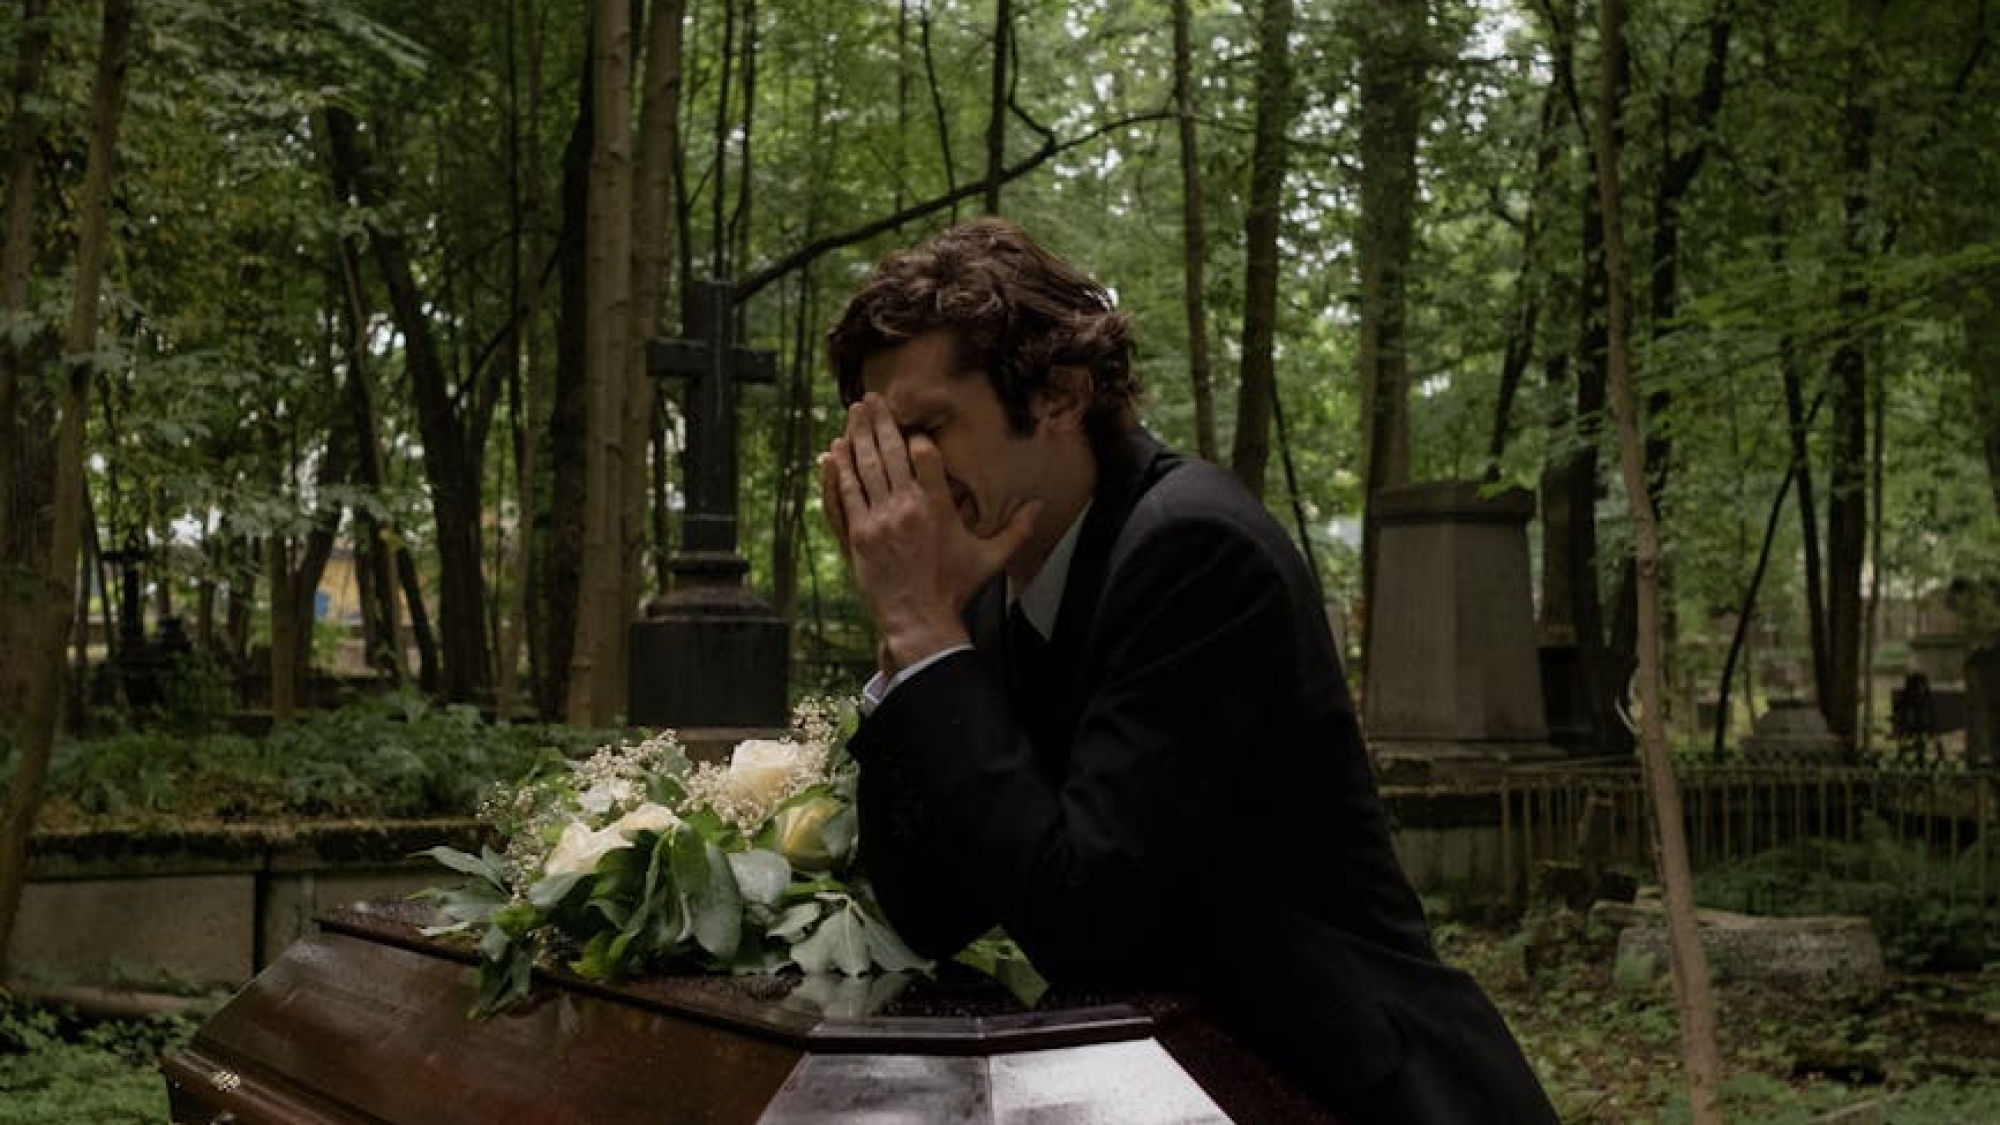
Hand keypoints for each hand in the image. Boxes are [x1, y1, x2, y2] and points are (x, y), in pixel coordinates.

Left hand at [820, 394, 1038, 672]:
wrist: (919, 620)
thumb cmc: (955, 588)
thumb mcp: (990, 557)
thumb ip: (1016, 529)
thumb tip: (1040, 507)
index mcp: (939, 507)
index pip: (926, 456)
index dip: (919, 439)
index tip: (915, 431)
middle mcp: (908, 506)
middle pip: (890, 452)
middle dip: (881, 422)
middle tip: (872, 398)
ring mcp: (880, 519)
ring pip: (865, 467)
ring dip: (858, 435)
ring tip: (854, 412)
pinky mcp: (859, 534)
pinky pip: (846, 494)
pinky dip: (839, 471)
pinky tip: (834, 451)